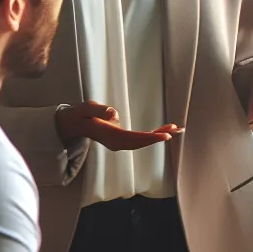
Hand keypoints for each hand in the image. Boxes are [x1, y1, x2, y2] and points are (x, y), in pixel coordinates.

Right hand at [55, 101, 180, 150]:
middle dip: (158, 137)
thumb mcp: (86, 109)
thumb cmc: (81, 115)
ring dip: (159, 136)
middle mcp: (117, 142)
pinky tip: (166, 130)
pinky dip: (154, 135)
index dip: (150, 138)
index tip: (164, 136)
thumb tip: (113, 113)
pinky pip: (141, 139)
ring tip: (176, 129)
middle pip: (141, 142)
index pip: (133, 138)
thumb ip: (98, 110)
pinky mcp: (123, 140)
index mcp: (109, 135)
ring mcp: (120, 143)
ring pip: (142, 142)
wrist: (75, 124)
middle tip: (175, 130)